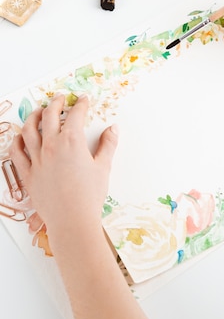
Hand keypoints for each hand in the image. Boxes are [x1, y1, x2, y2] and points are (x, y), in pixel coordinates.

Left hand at [10, 94, 117, 246]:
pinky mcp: (28, 173)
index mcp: (72, 141)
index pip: (76, 114)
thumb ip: (108, 144)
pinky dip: (17, 140)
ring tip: (38, 111)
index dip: (80, 104)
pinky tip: (21, 136)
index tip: (83, 100)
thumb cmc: (89, 195)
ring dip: (33, 116)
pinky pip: (16, 152)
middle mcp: (52, 146)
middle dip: (55, 103)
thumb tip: (113, 129)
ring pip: (29, 129)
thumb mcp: (103, 167)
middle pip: (49, 116)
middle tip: (60, 99)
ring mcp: (37, 159)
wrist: (72, 220)